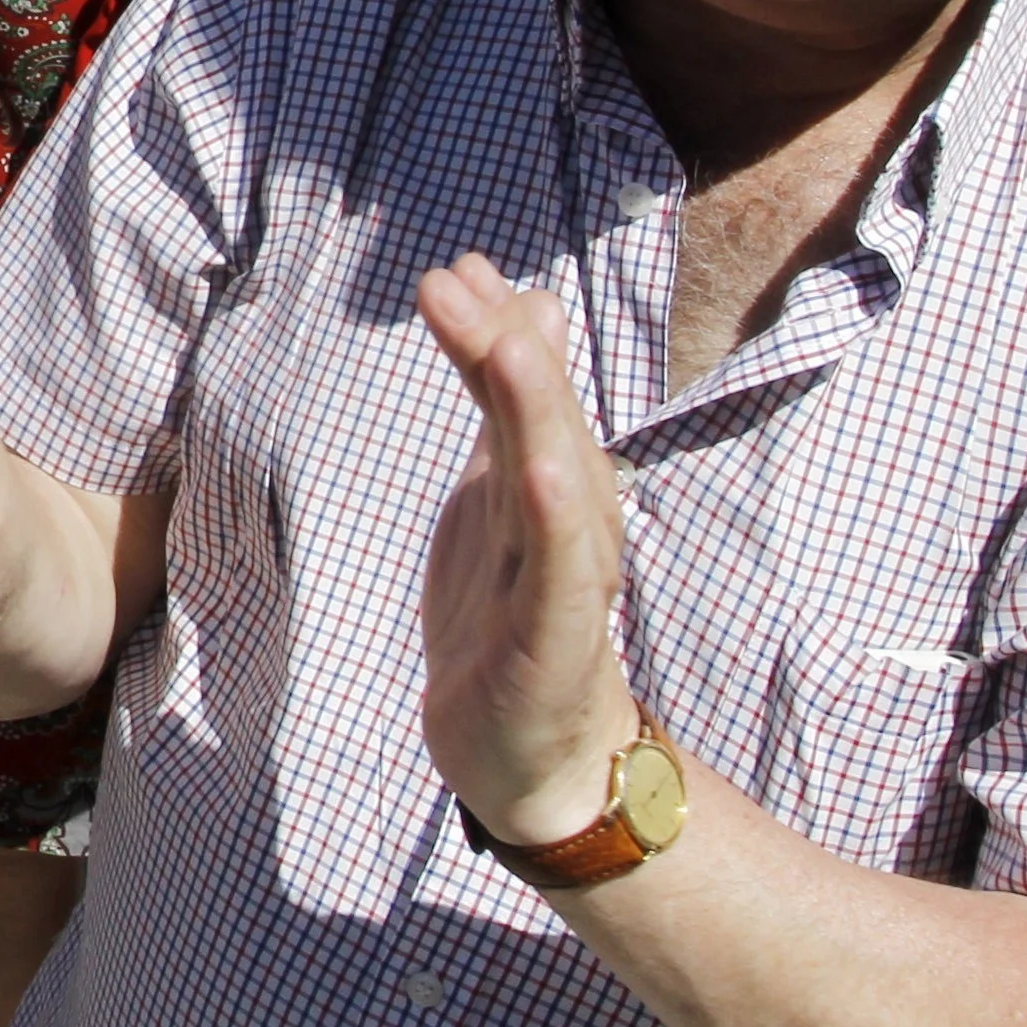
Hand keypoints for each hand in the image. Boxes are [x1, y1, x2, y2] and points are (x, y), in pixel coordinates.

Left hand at [413, 254, 644, 848]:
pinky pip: (559, 570)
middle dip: (505, 346)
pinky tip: (535, 465)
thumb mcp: (497, 501)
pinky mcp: (556, 642)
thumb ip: (505, 413)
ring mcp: (566, 581)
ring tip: (508, 339)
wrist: (536, 759)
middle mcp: (567, 525)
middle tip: (459, 278)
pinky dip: (554, 514)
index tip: (460, 267)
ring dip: (534, 406)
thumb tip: (524, 308)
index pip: (521, 397)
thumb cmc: (512, 622)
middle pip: (541, 422)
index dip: (494, 329)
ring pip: (554, 479)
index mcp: (547, 492)